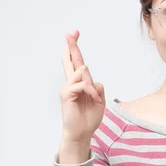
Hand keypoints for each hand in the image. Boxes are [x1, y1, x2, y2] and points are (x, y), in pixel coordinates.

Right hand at [59, 30, 105, 145]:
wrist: (81, 133)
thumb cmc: (89, 117)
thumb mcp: (99, 100)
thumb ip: (96, 86)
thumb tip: (89, 77)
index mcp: (79, 84)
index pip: (76, 63)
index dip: (74, 49)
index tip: (74, 34)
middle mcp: (71, 83)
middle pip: (71, 61)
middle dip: (72, 46)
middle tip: (71, 32)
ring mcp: (67, 87)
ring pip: (83, 73)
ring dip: (93, 87)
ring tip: (93, 99)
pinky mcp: (66, 93)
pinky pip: (84, 84)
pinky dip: (91, 92)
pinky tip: (92, 100)